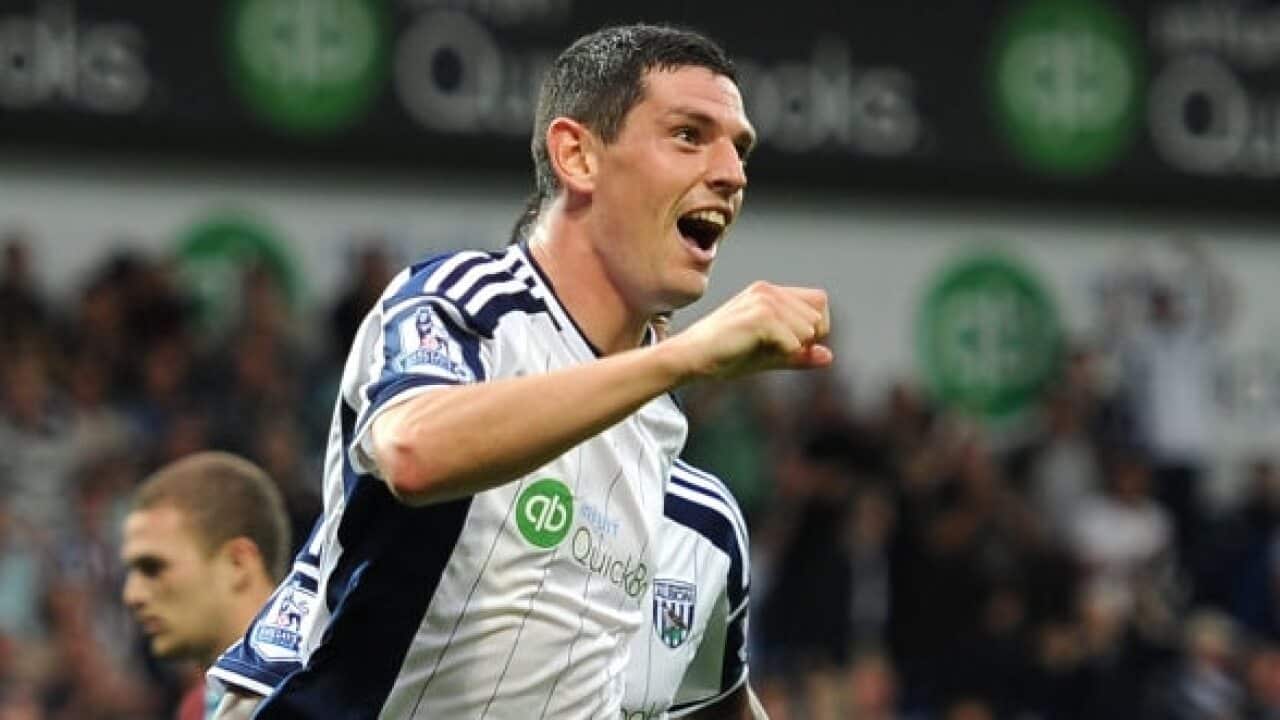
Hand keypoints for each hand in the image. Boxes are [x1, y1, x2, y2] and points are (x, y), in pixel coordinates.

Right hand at [663, 281, 831, 381]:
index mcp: (769, 293)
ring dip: (792, 347)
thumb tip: (830, 356)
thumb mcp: (769, 356)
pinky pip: (793, 341)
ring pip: (809, 328)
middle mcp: (768, 290)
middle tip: (775, 350)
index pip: (819, 300)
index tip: (793, 345)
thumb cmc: (725, 356)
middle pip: (819, 313)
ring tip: (759, 349)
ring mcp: (763, 300)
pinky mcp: (759, 316)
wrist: (691, 358)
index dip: (815, 327)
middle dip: (807, 339)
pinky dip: (782, 353)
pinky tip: (755, 351)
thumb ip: (799, 354)